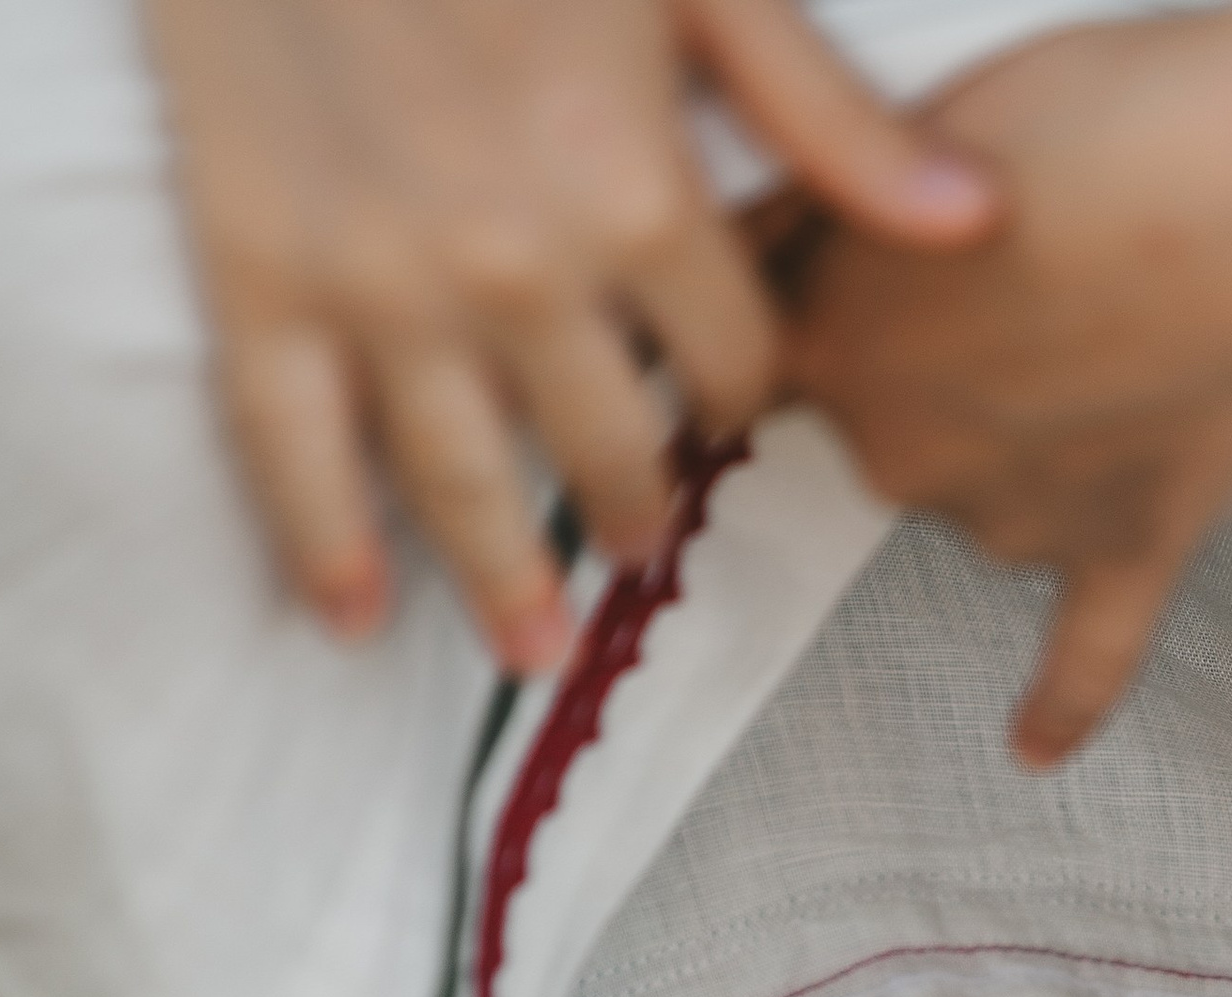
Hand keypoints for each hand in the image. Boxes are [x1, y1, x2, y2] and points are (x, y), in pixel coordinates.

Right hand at [141, 0, 998, 670]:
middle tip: (643, 539)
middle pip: (605, 448)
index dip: (740, 394)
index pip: (729, 364)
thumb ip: (829, 115)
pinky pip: (289, 444)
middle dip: (635, 504)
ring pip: (462, 481)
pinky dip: (322, 544)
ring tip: (536, 646)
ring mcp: (381, 286)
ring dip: (507, 580)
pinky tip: (354, 617)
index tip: (726, 407)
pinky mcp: (256, 271)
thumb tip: (975, 223)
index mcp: (637, 194)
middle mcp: (518, 271)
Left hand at [781, 0, 1231, 762]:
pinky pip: (1082, 661)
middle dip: (928, 357)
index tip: (842, 277)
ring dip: (1018, 438)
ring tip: (1101, 333)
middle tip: (1022, 264)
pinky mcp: (1128, 555)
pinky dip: (1056, 708)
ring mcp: (1018, 520)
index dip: (812, 294)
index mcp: (833, 345)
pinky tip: (1030, 750)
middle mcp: (903, 454)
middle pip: (877, 421)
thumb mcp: (912, 123)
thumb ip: (822, 199)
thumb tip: (755, 241)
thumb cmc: (1108, 125)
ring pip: (979, 494)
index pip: (768, 344)